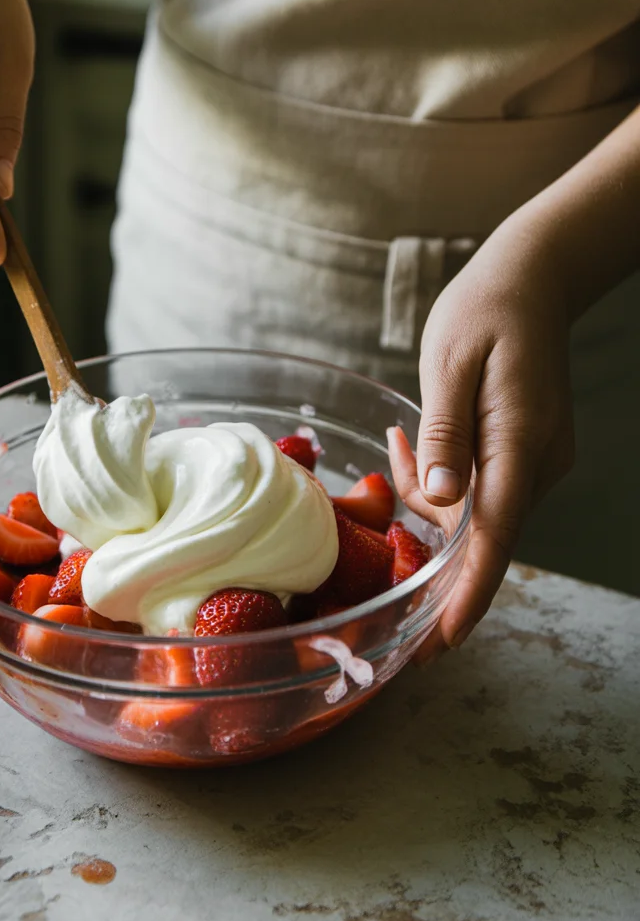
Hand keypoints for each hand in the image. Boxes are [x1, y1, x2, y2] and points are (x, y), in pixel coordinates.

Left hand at [389, 226, 575, 662]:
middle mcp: (536, 463)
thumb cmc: (485, 311)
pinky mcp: (526, 455)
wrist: (532, 279)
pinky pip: (481, 490)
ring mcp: (536, 461)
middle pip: (478, 532)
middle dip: (427, 535)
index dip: (468, 594)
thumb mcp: (450, 363)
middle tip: (384, 493)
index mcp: (519, 442)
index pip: (494, 536)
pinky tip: (418, 442)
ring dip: (429, 499)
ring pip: (475, 513)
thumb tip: (439, 499)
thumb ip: (446, 432)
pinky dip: (445, 481)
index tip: (442, 641)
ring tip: (402, 441)